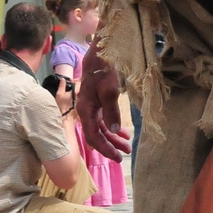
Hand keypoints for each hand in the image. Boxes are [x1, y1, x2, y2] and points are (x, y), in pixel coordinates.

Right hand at [75, 44, 130, 161]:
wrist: (99, 55)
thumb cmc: (103, 71)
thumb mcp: (109, 91)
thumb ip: (111, 112)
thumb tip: (113, 131)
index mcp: (86, 111)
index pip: (94, 136)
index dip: (105, 148)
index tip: (117, 157)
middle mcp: (86, 112)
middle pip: (97, 135)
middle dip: (110, 146)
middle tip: (123, 156)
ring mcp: (91, 107)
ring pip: (101, 128)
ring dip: (113, 138)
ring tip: (127, 146)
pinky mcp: (96, 103)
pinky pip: (103, 120)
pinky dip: (112, 126)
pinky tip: (122, 132)